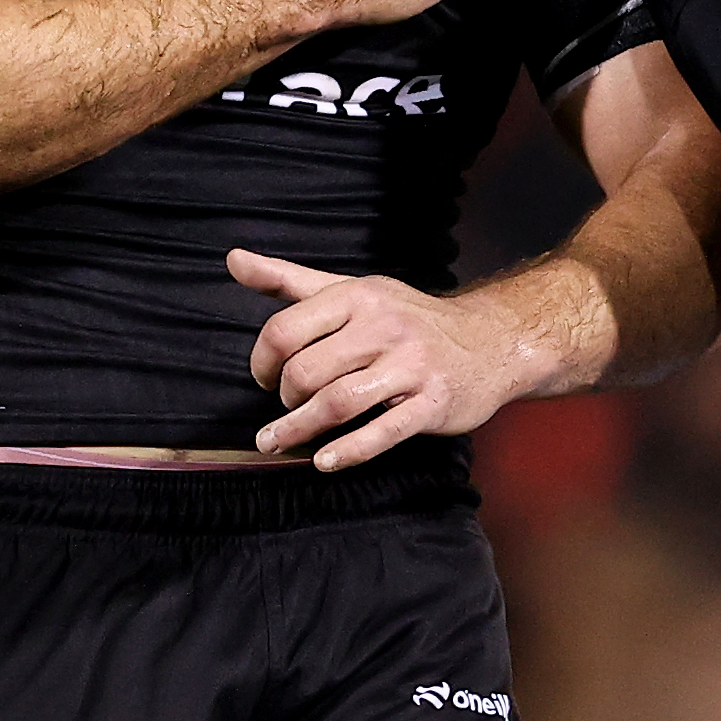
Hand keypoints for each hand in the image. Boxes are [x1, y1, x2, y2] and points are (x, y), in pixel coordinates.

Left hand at [233, 248, 531, 470]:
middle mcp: (382, 326)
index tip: (263, 379)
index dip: (261, 361)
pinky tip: (323, 461)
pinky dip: (347, 451)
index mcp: (356, 296)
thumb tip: (233, 259)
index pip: (286, 329)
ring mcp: (410, 366)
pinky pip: (382, 432)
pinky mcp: (431, 404)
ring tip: (276, 443)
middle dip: (284, 399)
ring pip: (337, 403)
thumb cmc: (406, 319)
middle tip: (283, 410)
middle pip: (307, 372)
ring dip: (299, 430)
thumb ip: (288, 279)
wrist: (487, 343)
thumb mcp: (349, 290)